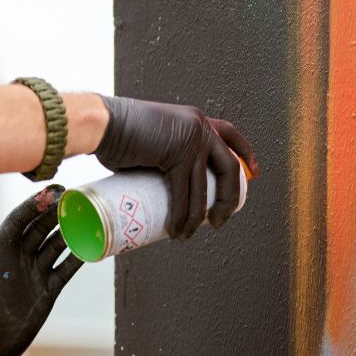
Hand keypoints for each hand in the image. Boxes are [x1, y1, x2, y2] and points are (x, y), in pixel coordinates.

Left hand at [0, 186, 82, 355]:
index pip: (20, 219)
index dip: (36, 204)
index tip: (53, 191)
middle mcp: (18, 258)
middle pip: (42, 227)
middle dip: (58, 211)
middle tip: (77, 196)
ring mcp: (34, 274)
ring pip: (57, 245)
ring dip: (71, 230)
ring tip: (89, 215)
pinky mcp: (47, 293)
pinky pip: (66, 270)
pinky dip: (79, 258)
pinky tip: (92, 246)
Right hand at [94, 96, 257, 238]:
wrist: (101, 123)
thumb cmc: (116, 132)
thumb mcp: (152, 138)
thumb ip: (162, 153)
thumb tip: (161, 183)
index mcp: (196, 120)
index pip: (230, 135)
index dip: (246, 154)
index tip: (254, 173)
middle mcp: (200, 127)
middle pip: (228, 168)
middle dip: (228, 200)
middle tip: (219, 221)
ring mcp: (191, 140)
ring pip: (204, 189)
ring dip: (197, 219)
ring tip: (187, 235)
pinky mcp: (177, 156)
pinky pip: (184, 194)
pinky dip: (181, 217)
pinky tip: (177, 231)